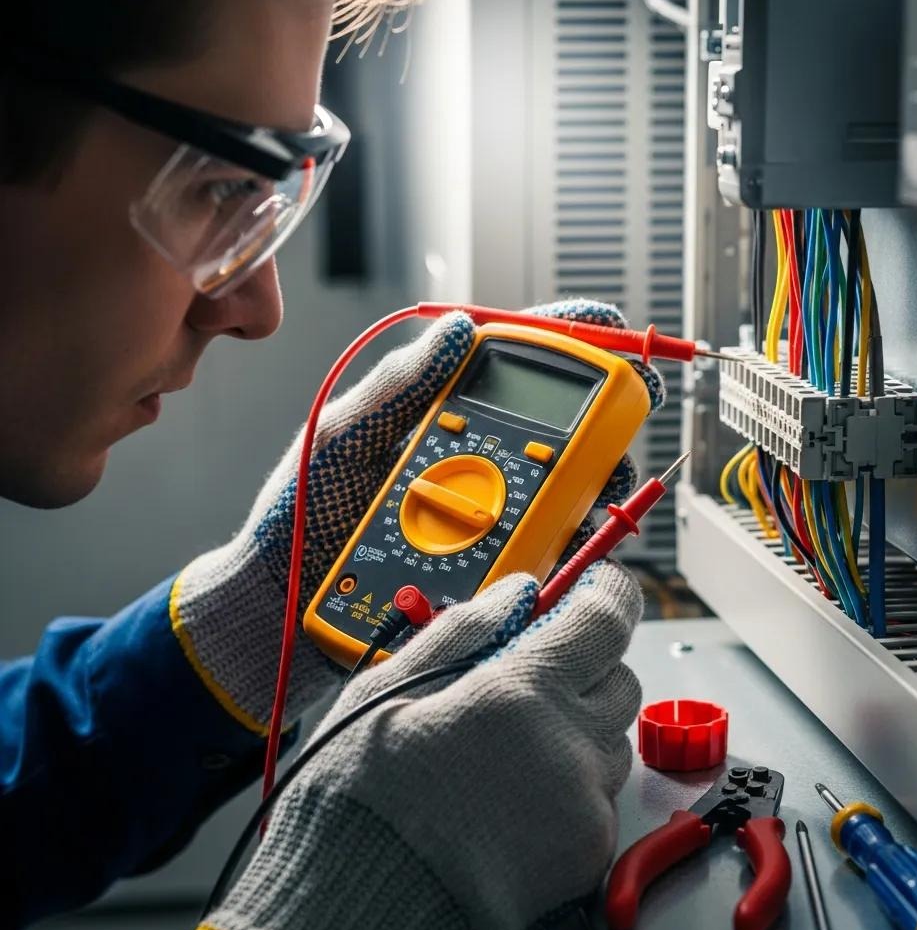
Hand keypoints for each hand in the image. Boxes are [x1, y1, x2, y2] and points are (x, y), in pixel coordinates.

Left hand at [171, 301, 662, 731]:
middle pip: (553, 429)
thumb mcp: (341, 437)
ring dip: (588, 486)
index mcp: (434, 416)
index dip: (561, 341)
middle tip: (618, 426)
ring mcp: (482, 516)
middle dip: (597, 422)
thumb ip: (396, 385)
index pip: (506, 366)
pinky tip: (568, 540)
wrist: (285, 604)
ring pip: (559, 492)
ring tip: (594, 489)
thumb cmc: (300, 516)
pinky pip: (539, 551)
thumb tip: (457, 330)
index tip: (605, 325)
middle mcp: (469, 462)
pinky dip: (563, 542)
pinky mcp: (488, 567)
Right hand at [191, 561, 642, 929]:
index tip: (598, 587)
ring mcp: (584, 805)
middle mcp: (568, 745)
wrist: (358, 912)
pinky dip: (569, 786)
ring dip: (575, 729)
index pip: (606, 620)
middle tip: (530, 676)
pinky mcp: (588, 855)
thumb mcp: (390, 689)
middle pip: (619, 680)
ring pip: (609, 742)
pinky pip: (598, 798)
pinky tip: (511, 799)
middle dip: (586, 666)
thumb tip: (513, 594)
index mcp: (520, 692)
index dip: (608, 594)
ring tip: (506, 751)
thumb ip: (464, 630)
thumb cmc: (361, 802)